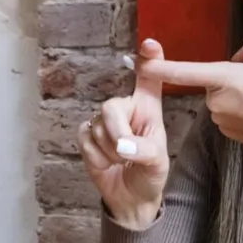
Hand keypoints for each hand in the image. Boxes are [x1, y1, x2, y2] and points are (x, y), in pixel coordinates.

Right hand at [77, 39, 170, 229]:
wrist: (130, 197)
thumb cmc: (149, 174)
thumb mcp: (157, 164)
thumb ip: (145, 151)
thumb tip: (124, 147)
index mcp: (148, 109)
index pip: (149, 79)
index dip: (150, 61)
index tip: (150, 44)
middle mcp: (126, 109)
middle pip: (111, 107)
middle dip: (116, 133)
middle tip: (126, 154)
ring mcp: (104, 121)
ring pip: (97, 128)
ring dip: (109, 152)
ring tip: (121, 161)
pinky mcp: (87, 135)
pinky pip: (85, 140)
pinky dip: (96, 157)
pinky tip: (106, 163)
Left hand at [135, 37, 242, 163]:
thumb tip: (238, 59)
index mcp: (223, 78)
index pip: (184, 71)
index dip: (159, 65)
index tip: (138, 60)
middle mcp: (215, 101)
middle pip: (214, 79)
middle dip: (231, 76)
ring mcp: (220, 120)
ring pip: (222, 96)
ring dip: (237, 93)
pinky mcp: (228, 133)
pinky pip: (228, 112)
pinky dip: (242, 110)